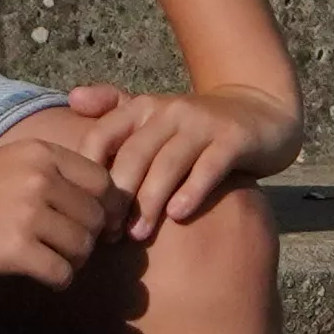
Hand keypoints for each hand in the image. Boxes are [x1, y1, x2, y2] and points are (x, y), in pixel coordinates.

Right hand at [0, 105, 119, 292]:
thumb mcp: (5, 163)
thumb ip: (44, 177)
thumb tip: (85, 209)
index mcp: (42, 154)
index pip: (103, 182)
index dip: (103, 207)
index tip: (89, 223)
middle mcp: (42, 179)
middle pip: (97, 217)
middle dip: (88, 238)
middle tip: (67, 249)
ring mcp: (30, 214)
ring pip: (82, 247)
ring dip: (72, 261)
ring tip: (50, 262)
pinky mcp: (16, 250)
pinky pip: (62, 272)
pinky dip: (56, 280)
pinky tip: (39, 277)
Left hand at [54, 77, 293, 236]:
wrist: (261, 111)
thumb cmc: (196, 127)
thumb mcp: (155, 116)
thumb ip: (113, 108)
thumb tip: (72, 99)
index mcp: (141, 108)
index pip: (101, 136)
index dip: (89, 176)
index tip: (86, 212)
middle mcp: (168, 111)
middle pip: (133, 155)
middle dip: (117, 196)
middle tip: (108, 233)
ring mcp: (202, 123)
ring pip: (167, 163)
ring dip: (149, 201)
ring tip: (138, 235)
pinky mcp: (233, 138)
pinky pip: (209, 166)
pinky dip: (192, 190)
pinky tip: (179, 215)